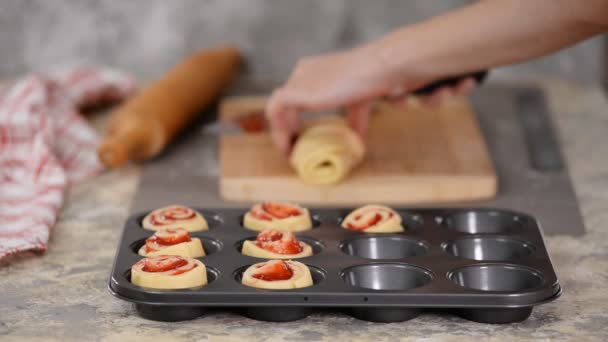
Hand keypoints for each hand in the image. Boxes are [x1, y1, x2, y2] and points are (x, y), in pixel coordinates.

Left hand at [265, 48, 476, 153]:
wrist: (375, 70)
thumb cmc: (374, 80)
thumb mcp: (360, 103)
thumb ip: (354, 120)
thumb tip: (358, 142)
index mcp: (315, 70)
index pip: (297, 95)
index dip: (296, 117)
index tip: (302, 136)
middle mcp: (303, 71)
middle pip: (286, 103)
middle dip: (287, 126)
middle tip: (295, 147)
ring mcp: (297, 80)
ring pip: (277, 108)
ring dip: (281, 131)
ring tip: (289, 151)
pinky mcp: (295, 91)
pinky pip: (275, 111)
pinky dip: (279, 130)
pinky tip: (288, 146)